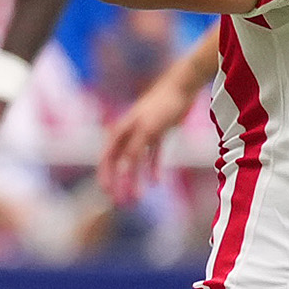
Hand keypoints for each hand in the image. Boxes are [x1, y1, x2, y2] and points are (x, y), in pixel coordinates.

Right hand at [97, 78, 195, 204]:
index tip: (107, 192)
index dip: (105, 175)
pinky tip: (156, 182)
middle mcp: (129, 132)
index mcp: (121, 130)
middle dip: (120, 183)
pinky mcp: (158, 133)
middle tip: (122, 202)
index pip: (107, 157)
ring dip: (135, 180)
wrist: (183, 86)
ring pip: (136, 162)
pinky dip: (153, 168)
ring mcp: (143, 133)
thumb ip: (134, 150)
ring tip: (137, 198)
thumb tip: (124, 170)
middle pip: (120, 163)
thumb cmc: (162, 105)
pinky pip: (152, 156)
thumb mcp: (148, 130)